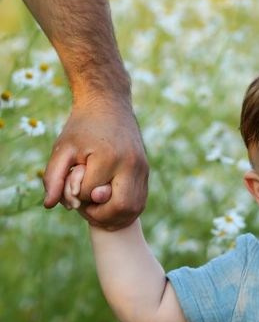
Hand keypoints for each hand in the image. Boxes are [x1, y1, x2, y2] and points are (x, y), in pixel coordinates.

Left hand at [43, 96, 147, 228]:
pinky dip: (124, 211)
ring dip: (115, 217)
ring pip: (134, 209)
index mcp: (108, 156)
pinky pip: (140, 202)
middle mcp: (131, 164)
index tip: (72, 183)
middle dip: (101, 215)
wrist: (108, 104)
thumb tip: (49, 205)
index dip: (78, 195)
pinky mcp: (146, 172)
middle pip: (120, 207)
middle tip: (86, 209)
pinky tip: (109, 205)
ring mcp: (142, 169)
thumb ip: (53, 177)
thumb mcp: (62, 149)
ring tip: (98, 209)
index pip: (91, 194)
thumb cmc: (82, 127)